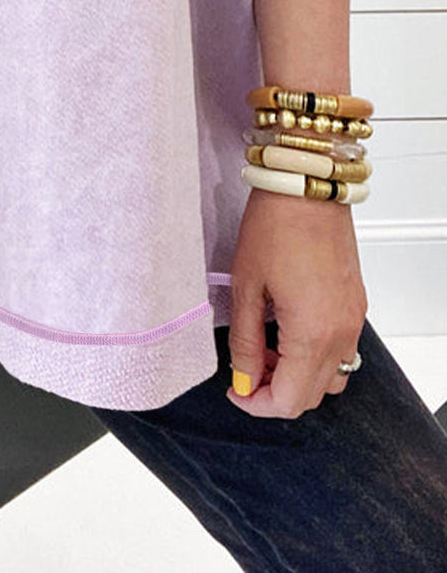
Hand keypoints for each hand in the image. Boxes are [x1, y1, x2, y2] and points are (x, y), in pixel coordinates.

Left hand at [225, 185, 367, 417]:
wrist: (307, 185)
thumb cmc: (275, 225)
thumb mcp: (247, 286)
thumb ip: (244, 341)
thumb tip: (243, 378)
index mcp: (313, 333)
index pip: (289, 400)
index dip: (257, 404)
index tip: (235, 390)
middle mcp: (342, 333)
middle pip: (313, 396)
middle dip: (276, 392)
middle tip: (246, 369)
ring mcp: (353, 320)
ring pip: (332, 376)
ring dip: (299, 376)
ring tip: (266, 349)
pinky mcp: (355, 304)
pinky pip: (341, 350)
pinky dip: (315, 355)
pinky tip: (286, 330)